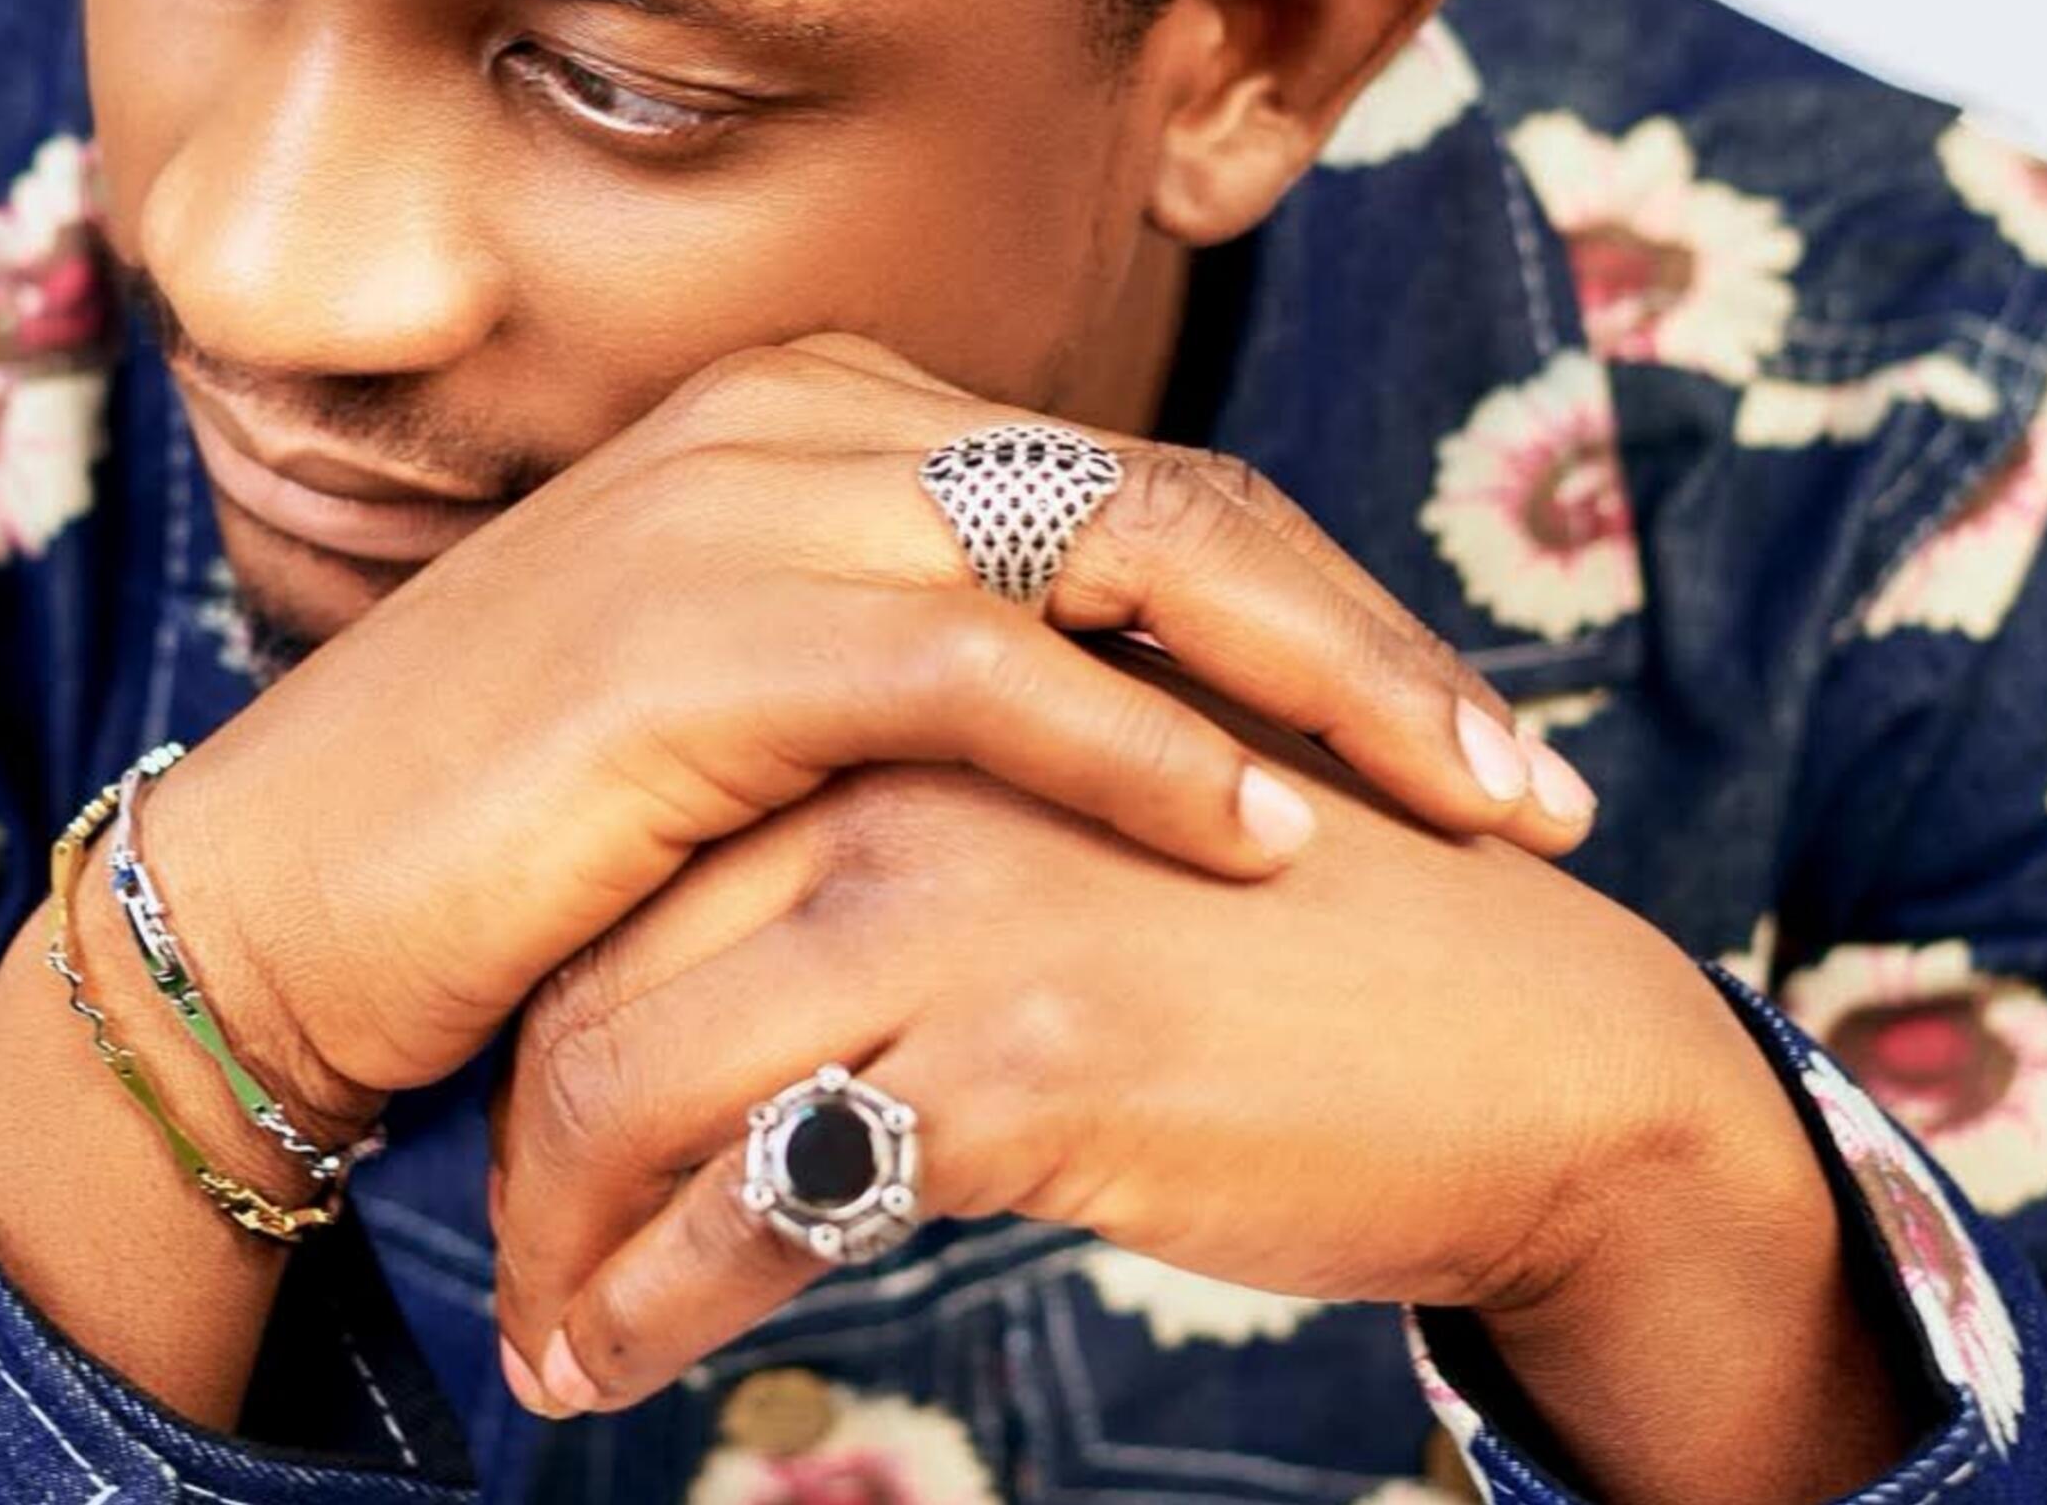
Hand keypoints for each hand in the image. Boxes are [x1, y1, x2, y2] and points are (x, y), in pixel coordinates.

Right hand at [141, 331, 1595, 1129]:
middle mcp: (789, 417)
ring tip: (1476, 812)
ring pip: (1115, 551)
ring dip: (1325, 684)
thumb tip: (1115, 729)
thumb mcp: (743, 706)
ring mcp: (741, 505)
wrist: (279, 901)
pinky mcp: (697, 634)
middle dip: (1374, 633)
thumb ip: (903, 661)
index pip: (1133, 479)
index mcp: (810, 412)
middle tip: (1535, 782)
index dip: (1316, 602)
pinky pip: (978, 670)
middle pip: (1165, 493)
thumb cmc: (521, 831)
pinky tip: (1265, 843)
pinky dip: (1141, 751)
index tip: (1450, 737)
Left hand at [482, 662, 1888, 1504]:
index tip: (517, 1134)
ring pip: (633, 1075)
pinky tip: (637, 1358)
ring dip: (563, 1243)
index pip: (627, 847)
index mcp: (895, 687)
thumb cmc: (1292, 950)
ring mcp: (950, 900)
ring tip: (551, 1349)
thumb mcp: (1056, 833)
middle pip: (594, 958)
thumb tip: (699, 980)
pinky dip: (664, 1300)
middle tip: (513, 1278)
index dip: (542, 999)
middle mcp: (895, 765)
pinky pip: (764, 1195)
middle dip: (524, 1147)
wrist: (1533, 1045)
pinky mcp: (1019, 1053)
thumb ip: (884, 853)